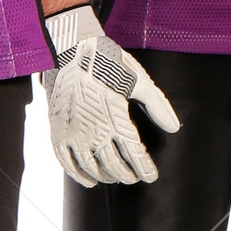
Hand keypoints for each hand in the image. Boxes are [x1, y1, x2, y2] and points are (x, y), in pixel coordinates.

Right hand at [42, 3, 179, 186]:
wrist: (69, 49)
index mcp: (115, 118)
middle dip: (126, 174)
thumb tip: (174, 127)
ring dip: (105, 176)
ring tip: (114, 178)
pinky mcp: (57, 129)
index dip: (144, 168)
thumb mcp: (137, 79)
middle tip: (133, 177)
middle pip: (113, 165)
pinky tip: (88, 181)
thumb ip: (157, 105)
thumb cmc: (107, 61)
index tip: (151, 176)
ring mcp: (73, 132)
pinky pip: (66, 161)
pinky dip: (78, 175)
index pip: (134, 153)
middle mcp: (93, 130)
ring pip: (91, 166)